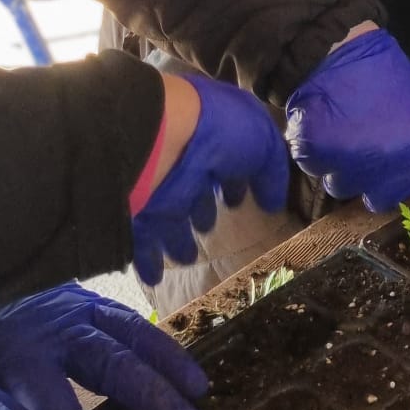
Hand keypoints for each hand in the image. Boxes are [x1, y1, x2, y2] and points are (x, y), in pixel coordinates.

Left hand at [0, 282, 206, 409]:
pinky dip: (166, 348)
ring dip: (170, 367)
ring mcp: (80, 311)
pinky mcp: (95, 303)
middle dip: (149, 394)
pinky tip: (191, 374)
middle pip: (108, 361)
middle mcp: (57, 330)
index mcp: (19, 356)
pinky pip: (136, 323)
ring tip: (199, 395)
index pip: (52, 401)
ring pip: (131, 335)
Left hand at [132, 73, 291, 285]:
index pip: (225, 160)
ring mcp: (157, 181)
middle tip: (208, 227)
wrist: (163, 141)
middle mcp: (184, 156)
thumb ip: (273, 172)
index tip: (237, 201)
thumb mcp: (264, 144)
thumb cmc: (220, 132)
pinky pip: (145, 239)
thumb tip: (273, 202)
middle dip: (203, 209)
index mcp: (213, 133)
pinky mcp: (137, 208)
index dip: (234, 181)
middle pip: (195, 188)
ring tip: (187, 257)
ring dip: (179, 238)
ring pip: (171, 216)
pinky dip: (150, 258)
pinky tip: (157, 276)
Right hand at [284, 28, 409, 232]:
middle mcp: (387, 171)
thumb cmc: (384, 73)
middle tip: (372, 149)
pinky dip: (319, 152)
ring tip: (345, 130)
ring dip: (345, 168)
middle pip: (383, 200)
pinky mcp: (316, 160)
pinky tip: (325, 125)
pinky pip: (317, 169)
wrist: (338, 50)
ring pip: (345, 187)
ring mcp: (349, 169)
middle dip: (377, 181)